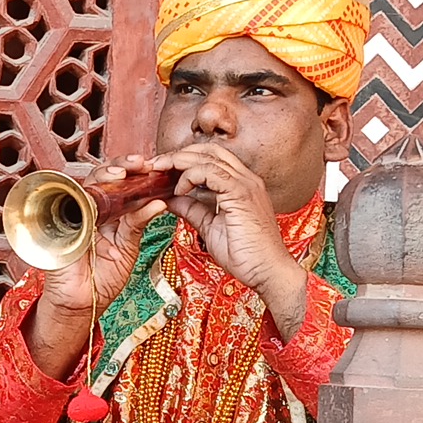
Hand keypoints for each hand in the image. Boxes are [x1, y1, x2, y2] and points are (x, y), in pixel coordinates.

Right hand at [23, 155, 169, 380]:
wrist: (81, 304)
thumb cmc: (102, 278)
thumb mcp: (127, 249)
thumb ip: (137, 225)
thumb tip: (158, 204)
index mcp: (108, 213)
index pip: (122, 184)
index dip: (137, 173)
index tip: (156, 167)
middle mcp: (90, 209)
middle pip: (104, 177)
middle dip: (124, 166)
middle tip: (142, 163)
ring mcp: (74, 214)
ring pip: (89, 182)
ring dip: (108, 173)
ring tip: (128, 170)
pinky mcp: (61, 224)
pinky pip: (79, 206)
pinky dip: (97, 200)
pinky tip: (113, 196)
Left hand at [151, 143, 310, 337]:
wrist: (268, 272)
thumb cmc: (245, 254)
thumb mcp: (210, 227)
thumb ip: (193, 209)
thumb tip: (171, 199)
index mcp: (241, 184)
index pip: (211, 157)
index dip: (185, 158)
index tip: (162, 168)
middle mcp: (245, 179)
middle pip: (208, 150)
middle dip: (178, 154)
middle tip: (154, 164)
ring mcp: (246, 184)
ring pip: (208, 157)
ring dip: (179, 161)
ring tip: (160, 172)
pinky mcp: (241, 194)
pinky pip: (211, 172)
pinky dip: (190, 176)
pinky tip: (179, 190)